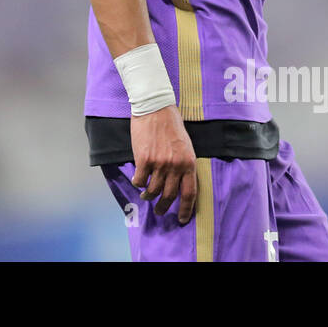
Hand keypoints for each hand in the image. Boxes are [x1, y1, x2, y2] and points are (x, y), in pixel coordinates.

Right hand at [129, 104, 197, 223]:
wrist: (154, 107)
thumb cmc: (170, 124)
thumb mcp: (185, 145)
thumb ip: (182, 163)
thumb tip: (177, 183)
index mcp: (188, 162)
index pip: (190, 193)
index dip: (185, 209)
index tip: (181, 219)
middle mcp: (175, 165)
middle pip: (170, 195)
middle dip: (163, 207)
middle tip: (159, 211)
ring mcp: (159, 163)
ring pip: (153, 190)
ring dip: (149, 196)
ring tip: (146, 196)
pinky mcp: (143, 159)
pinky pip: (139, 180)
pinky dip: (138, 183)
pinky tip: (137, 181)